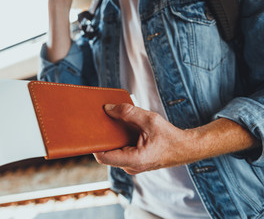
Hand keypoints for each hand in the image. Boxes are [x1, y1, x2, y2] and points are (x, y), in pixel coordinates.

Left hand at [94, 103, 259, 174]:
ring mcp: (132, 166)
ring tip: (113, 124)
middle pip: (106, 154)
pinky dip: (119, 141)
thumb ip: (127, 113)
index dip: (94, 143)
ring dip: (112, 139)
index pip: (103, 156)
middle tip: (101, 122)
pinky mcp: (134, 163)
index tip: (91, 130)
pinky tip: (122, 129)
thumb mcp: (149, 120)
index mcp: (134, 160)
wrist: (186, 148)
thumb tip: (107, 108)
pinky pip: (120, 152)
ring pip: (113, 153)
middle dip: (103, 138)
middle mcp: (131, 167)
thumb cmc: (170, 136)